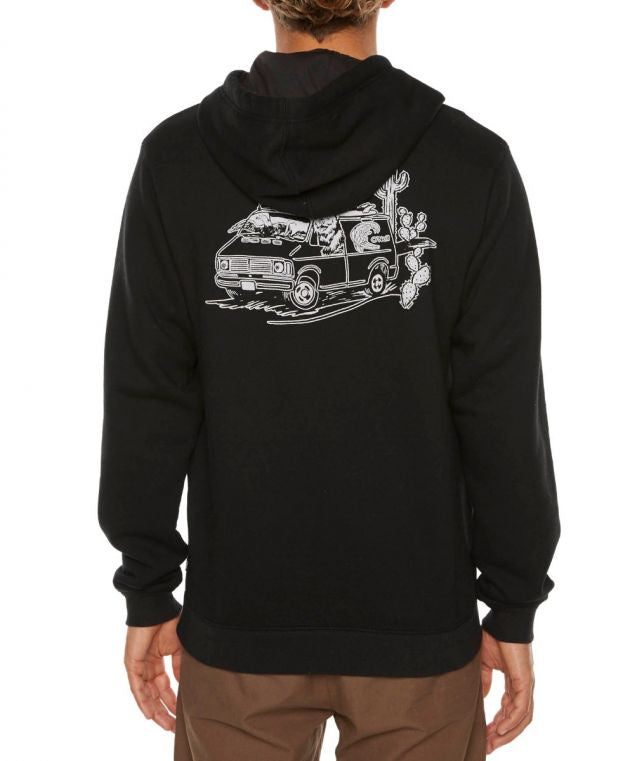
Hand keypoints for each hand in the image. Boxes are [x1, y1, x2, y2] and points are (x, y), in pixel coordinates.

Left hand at [124, 615, 181, 731]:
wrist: (158, 607)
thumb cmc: (170, 621)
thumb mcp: (178, 648)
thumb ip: (179, 666)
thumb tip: (182, 684)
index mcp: (158, 660)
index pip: (164, 686)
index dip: (173, 700)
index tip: (182, 714)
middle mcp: (147, 665)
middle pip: (155, 694)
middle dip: (165, 710)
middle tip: (174, 726)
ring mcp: (139, 665)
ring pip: (146, 694)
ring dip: (156, 710)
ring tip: (166, 725)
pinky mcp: (131, 664)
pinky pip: (137, 687)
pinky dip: (143, 701)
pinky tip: (150, 714)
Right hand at [480, 629, 533, 753]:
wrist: (504, 620)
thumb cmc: (494, 635)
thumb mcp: (485, 662)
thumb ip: (485, 680)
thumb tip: (484, 697)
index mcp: (514, 681)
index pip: (507, 709)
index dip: (497, 724)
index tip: (484, 735)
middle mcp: (522, 686)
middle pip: (515, 719)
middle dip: (501, 735)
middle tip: (488, 746)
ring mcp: (525, 685)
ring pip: (521, 718)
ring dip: (507, 733)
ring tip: (492, 743)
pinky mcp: (525, 681)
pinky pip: (521, 708)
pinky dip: (511, 721)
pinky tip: (499, 728)